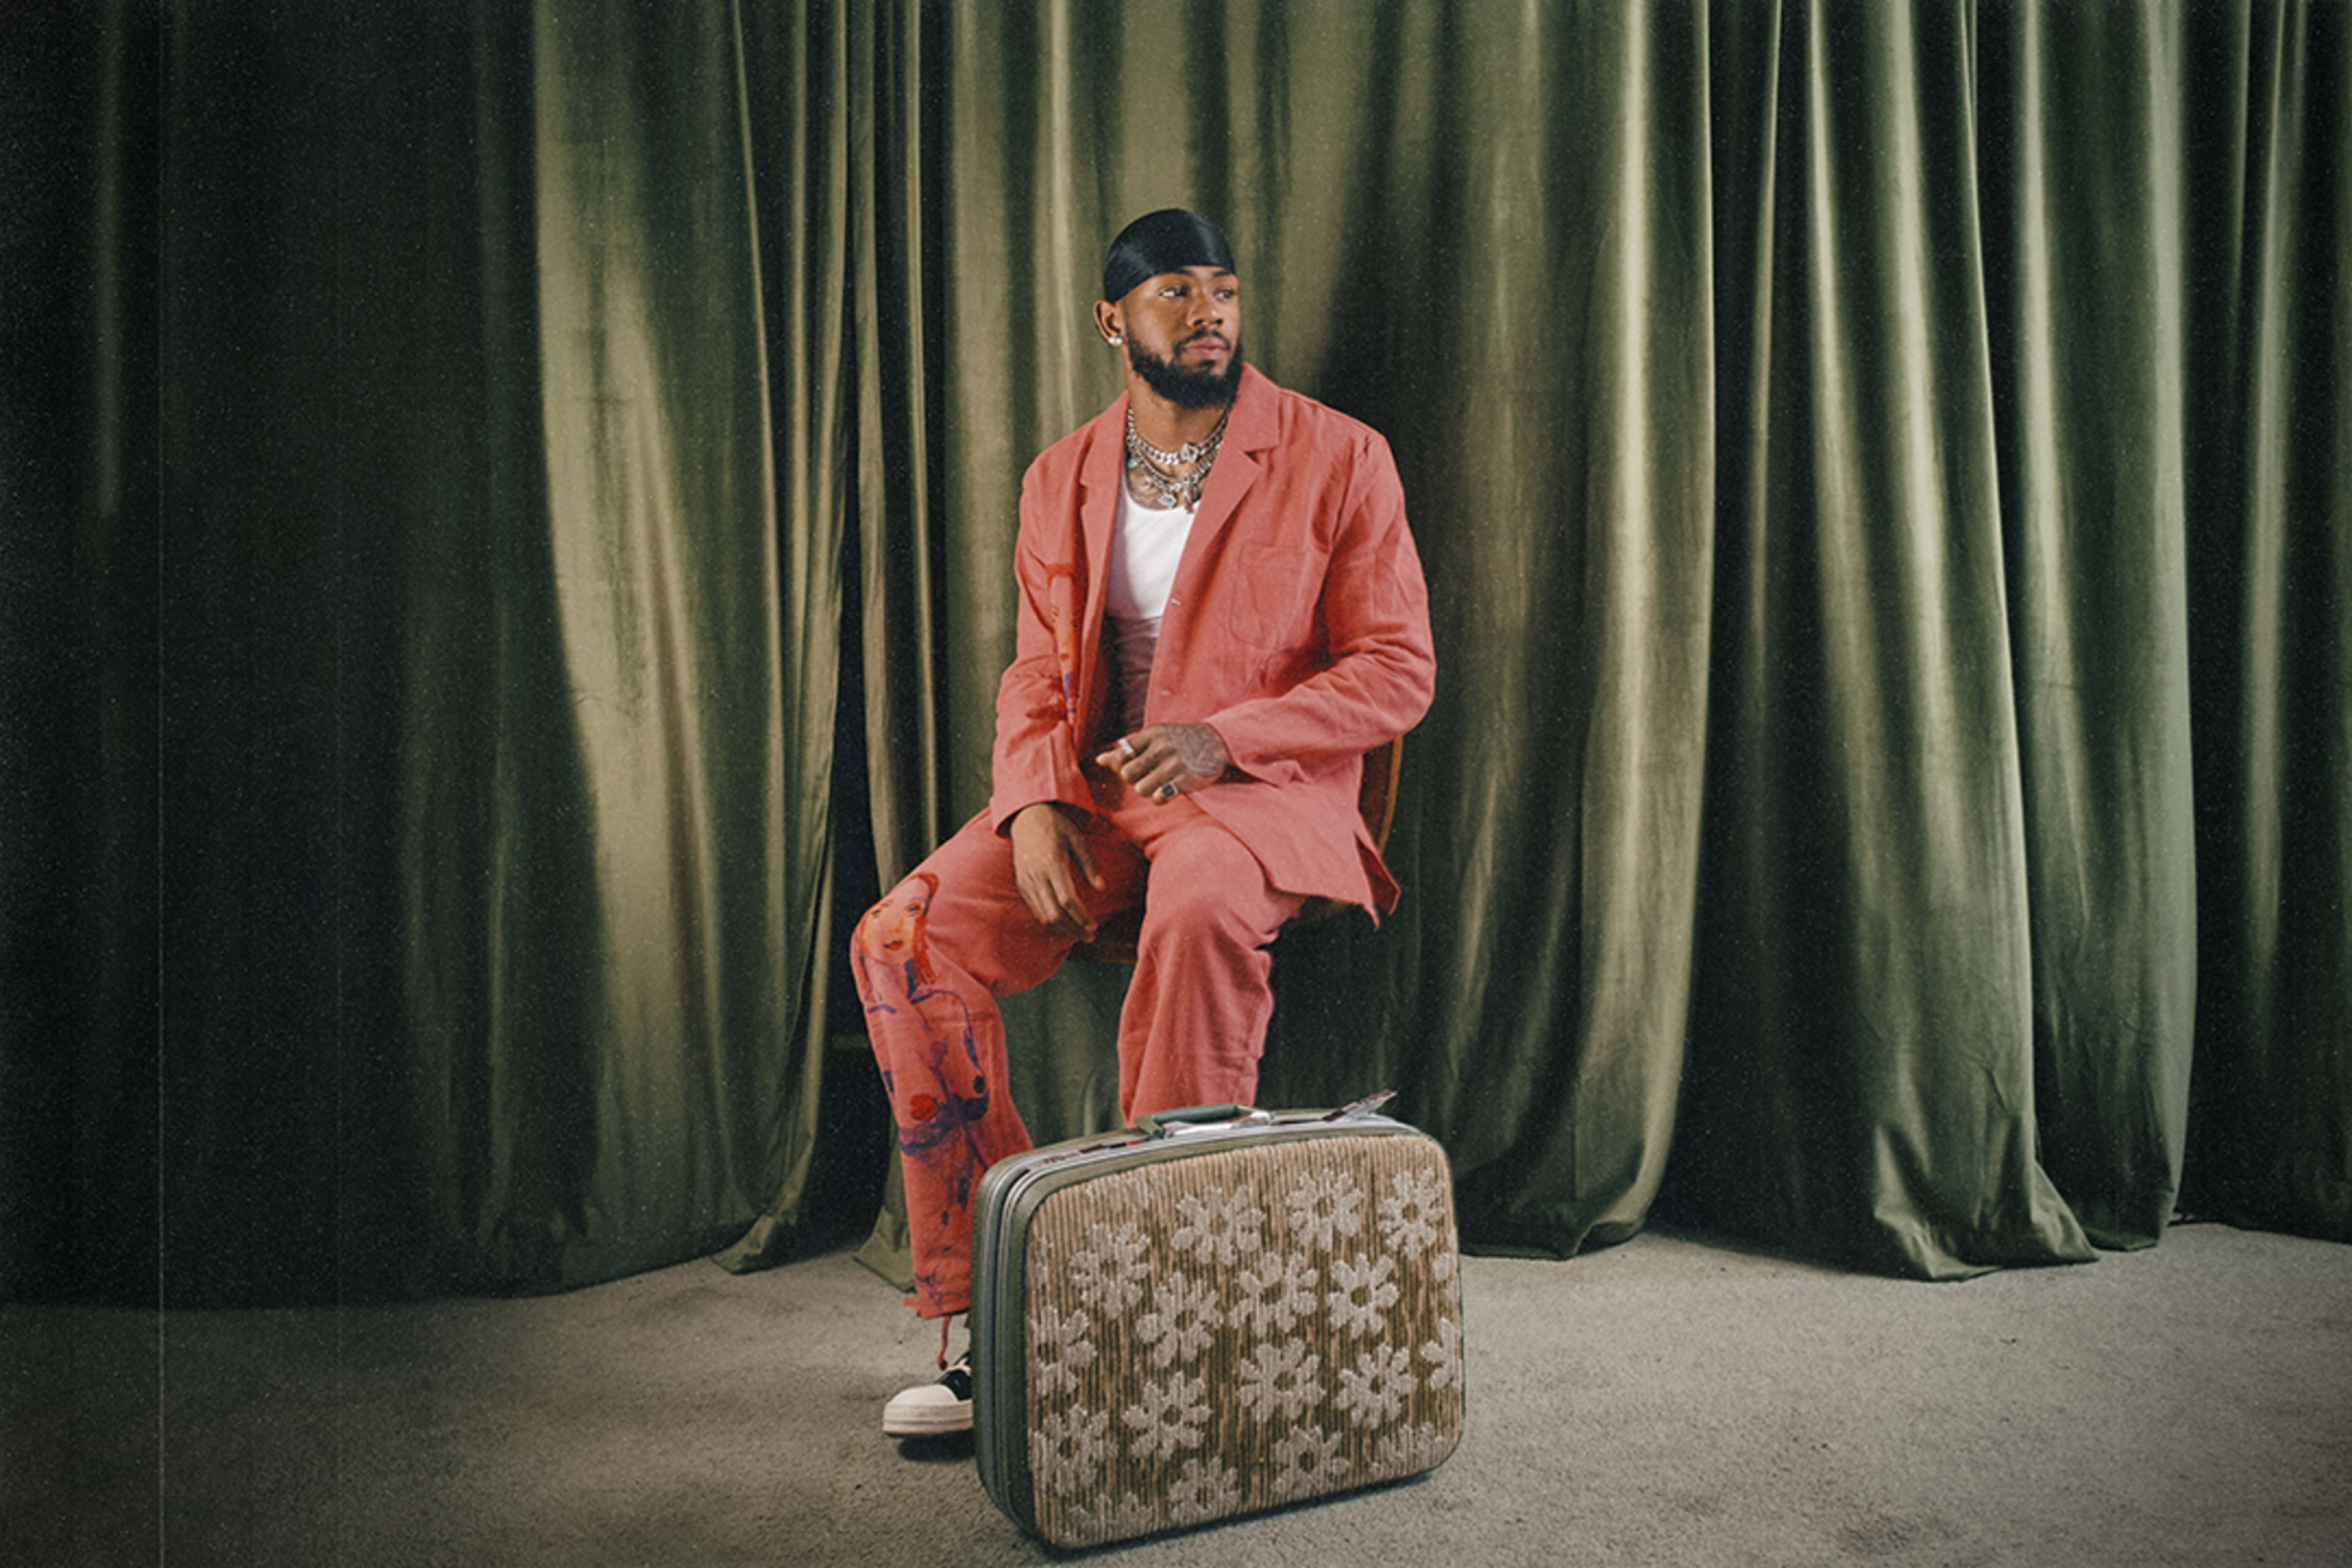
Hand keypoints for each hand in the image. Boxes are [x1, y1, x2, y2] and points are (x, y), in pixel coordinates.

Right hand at [1009, 803, 1104, 939]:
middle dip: (1073, 929)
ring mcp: (1026, 882)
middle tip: (1089, 936)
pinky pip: (1035, 910)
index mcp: (1052, 864)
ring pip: (1043, 916)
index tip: (1094, 926)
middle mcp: (1036, 876)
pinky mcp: (1022, 885)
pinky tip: (1064, 924)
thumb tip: (1102, 888)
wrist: (1027, 818)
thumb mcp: (1077, 839)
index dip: (1081, 917)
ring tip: (1079, 934)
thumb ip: (1089, 864)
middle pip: (1054, 914)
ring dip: (1062, 929)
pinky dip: (1050, 921)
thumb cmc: (1056, 827)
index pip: (1067, 900)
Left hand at [1095, 722, 1232, 804]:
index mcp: (1152, 733)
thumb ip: (1128, 748)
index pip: (1121, 755)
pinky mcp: (1186, 779)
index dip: (1121, 766)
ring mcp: (1174, 763)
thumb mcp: (1155, 736)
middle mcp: (1162, 746)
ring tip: (1157, 783)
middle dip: (1132, 780)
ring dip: (1146, 790)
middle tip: (1145, 776)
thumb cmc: (1179, 740)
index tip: (1133, 766)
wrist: (1217, 740)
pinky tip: (1167, 791)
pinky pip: (1158, 798)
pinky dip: (1159, 798)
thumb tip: (1100, 760)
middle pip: (1127, 775)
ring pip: (1140, 789)